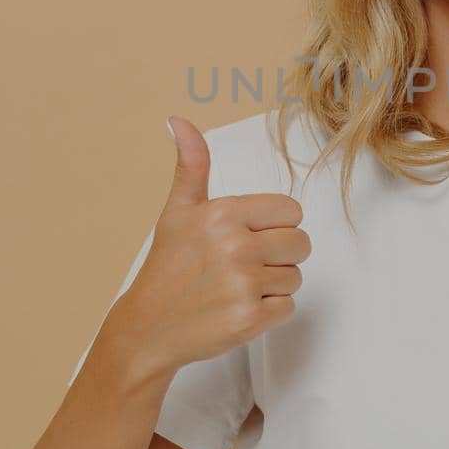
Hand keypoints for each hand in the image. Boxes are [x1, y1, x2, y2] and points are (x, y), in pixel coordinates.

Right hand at [103, 115, 310, 383]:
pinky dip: (268, 312)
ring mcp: (243, 284)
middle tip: (242, 266)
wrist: (147, 328)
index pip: (291, 211)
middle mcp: (236, 246)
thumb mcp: (178, 211)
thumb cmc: (167, 268)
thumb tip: (178, 120)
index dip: (275, 226)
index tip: (248, 237)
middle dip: (279, 256)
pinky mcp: (250, 319)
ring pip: (295, 277)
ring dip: (273, 285)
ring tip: (236, 288)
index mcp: (224, 213)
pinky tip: (237, 308)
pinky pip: (288, 307)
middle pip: (301, 244)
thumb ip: (191, 165)